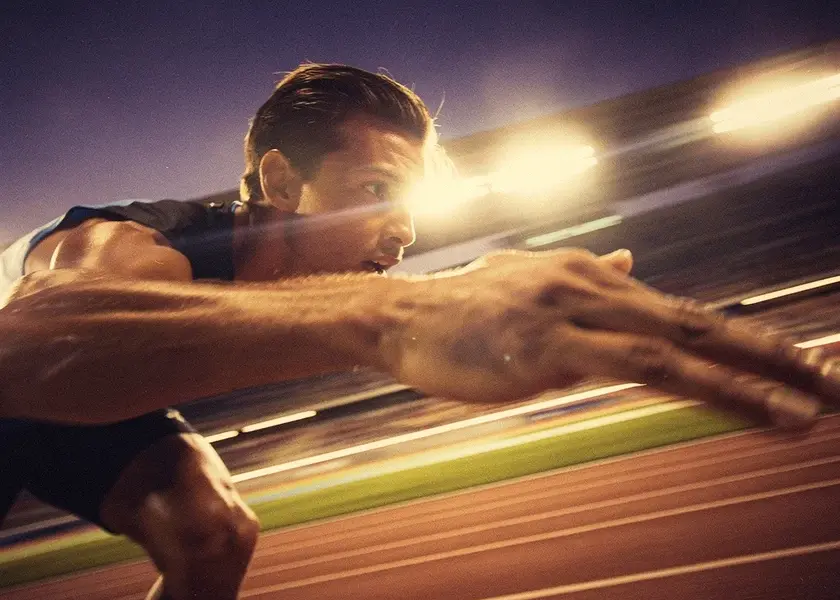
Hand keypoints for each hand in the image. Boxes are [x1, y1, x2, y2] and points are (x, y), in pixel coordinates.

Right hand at [385, 249, 836, 430]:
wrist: (402, 316)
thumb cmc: (462, 313)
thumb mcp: (531, 284)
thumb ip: (591, 278)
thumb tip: (635, 264)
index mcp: (590, 278)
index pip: (679, 309)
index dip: (739, 338)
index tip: (793, 362)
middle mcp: (594, 286)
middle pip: (697, 319)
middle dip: (771, 354)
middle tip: (833, 379)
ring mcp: (575, 314)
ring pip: (682, 343)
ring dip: (755, 377)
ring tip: (814, 403)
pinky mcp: (554, 348)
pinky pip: (646, 369)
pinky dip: (710, 388)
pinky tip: (753, 411)